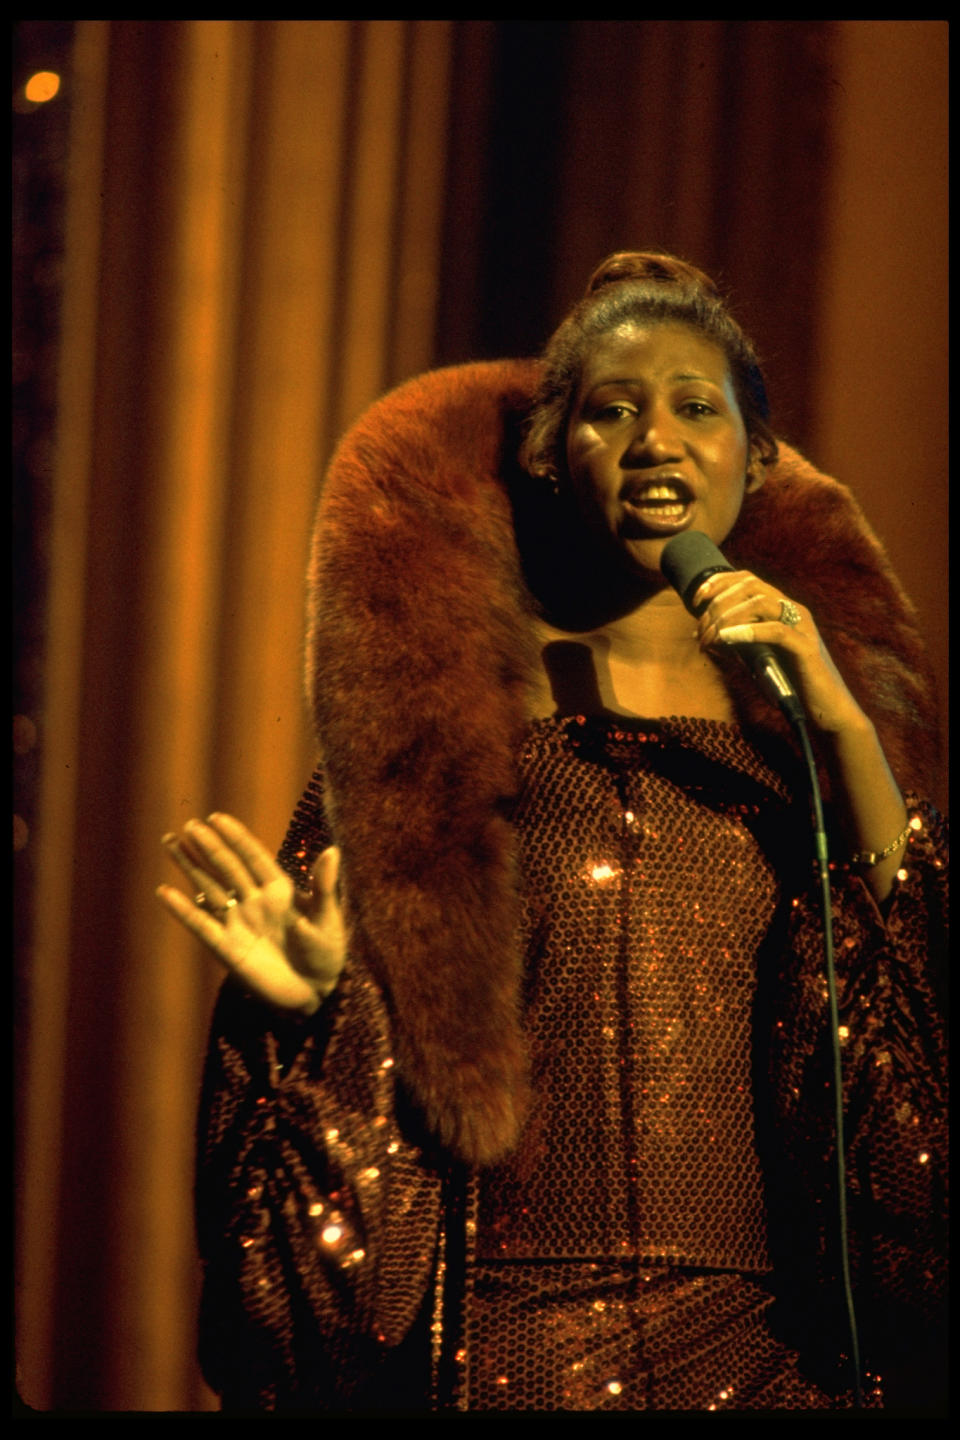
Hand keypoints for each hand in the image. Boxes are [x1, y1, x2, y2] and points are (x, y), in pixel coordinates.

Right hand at [157, 813, 344, 1014]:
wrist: (315, 992)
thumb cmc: (326, 953)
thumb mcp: (328, 919)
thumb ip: (324, 886)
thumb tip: (333, 850)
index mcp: (280, 890)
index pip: (254, 857)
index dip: (236, 837)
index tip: (217, 818)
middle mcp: (255, 901)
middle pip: (227, 867)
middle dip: (209, 846)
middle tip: (190, 825)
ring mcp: (239, 923)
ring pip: (209, 888)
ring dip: (190, 866)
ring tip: (171, 842)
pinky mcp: (227, 949)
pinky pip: (201, 925)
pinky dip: (183, 909)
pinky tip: (165, 892)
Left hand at [693, 569, 865, 734]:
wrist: (825, 709)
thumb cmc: (790, 683)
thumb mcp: (758, 656)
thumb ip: (738, 642)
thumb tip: (707, 635)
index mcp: (782, 609)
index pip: (748, 580)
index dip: (718, 583)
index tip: (696, 601)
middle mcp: (794, 611)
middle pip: (750, 586)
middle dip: (718, 603)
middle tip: (701, 631)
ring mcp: (802, 627)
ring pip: (761, 603)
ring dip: (727, 619)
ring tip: (710, 640)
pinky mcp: (806, 649)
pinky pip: (777, 631)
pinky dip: (749, 631)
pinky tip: (727, 639)